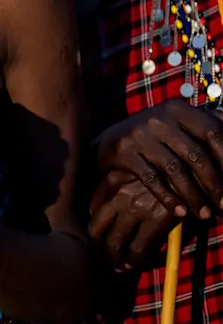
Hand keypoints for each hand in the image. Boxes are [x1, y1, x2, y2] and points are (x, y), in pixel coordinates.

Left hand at [89, 166, 175, 269]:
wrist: (189, 170)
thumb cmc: (162, 171)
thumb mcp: (136, 171)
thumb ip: (120, 185)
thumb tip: (111, 212)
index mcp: (112, 179)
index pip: (92, 209)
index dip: (97, 227)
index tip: (104, 235)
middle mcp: (118, 194)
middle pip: (96, 229)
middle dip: (100, 247)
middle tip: (109, 255)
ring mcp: (134, 209)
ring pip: (114, 244)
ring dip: (115, 259)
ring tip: (121, 266)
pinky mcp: (153, 221)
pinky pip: (137, 250)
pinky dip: (134, 262)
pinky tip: (136, 264)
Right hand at [96, 100, 222, 221]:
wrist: (111, 140)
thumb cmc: (155, 136)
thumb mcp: (178, 124)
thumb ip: (205, 126)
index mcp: (179, 109)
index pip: (212, 131)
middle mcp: (161, 118)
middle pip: (195, 154)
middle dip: (214, 184)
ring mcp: (141, 135)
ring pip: (175, 169)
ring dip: (193, 196)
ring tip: (204, 214)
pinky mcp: (125, 152)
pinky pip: (152, 180)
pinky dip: (169, 199)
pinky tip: (180, 213)